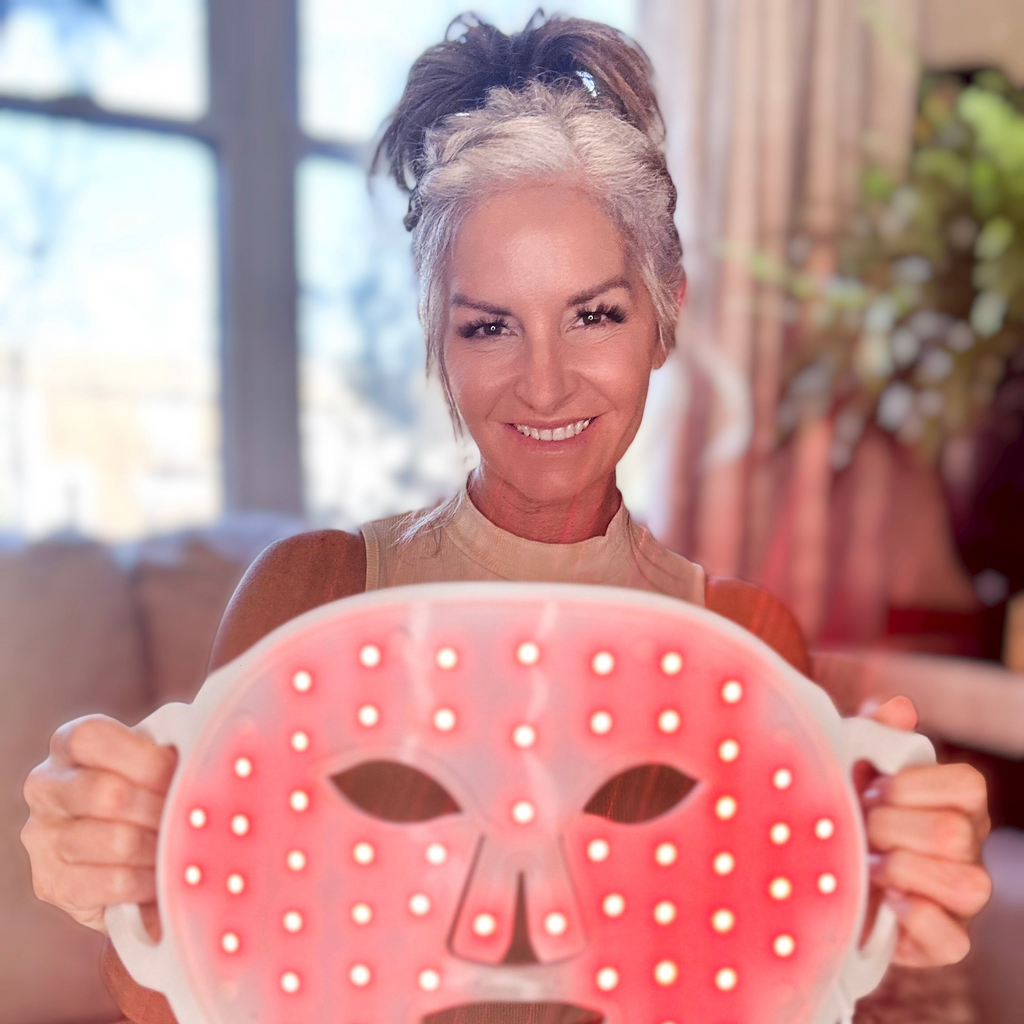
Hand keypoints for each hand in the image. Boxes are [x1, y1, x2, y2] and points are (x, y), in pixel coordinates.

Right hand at [21, 715, 176, 934]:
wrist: (123, 853)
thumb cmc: (147, 790)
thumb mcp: (155, 758)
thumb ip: (173, 746)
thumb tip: (215, 742)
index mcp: (69, 744)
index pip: (91, 738)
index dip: (143, 758)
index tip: (182, 772)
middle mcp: (45, 786)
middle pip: (106, 793)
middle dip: (161, 808)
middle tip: (192, 816)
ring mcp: (41, 837)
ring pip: (114, 840)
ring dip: (160, 846)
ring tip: (185, 846)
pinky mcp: (50, 883)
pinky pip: (111, 882)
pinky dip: (148, 880)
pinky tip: (166, 875)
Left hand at [861, 696, 991, 965]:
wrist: (826, 870)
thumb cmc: (850, 810)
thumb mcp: (855, 765)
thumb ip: (876, 733)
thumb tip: (899, 709)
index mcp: (956, 804)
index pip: (968, 785)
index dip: (914, 785)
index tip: (874, 786)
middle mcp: (969, 850)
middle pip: (956, 833)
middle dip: (892, 825)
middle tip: (861, 826)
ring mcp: (961, 900)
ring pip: (968, 885)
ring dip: (903, 868)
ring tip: (869, 863)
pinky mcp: (943, 942)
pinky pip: (955, 942)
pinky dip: (916, 918)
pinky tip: (885, 898)